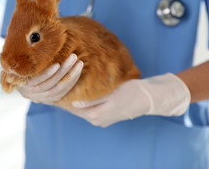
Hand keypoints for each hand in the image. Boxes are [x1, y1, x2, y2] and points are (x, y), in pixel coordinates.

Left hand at [17, 54, 83, 103]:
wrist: (5, 76)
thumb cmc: (26, 74)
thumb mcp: (40, 76)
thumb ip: (52, 74)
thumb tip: (69, 63)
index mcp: (46, 97)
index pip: (63, 90)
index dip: (73, 78)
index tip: (80, 65)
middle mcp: (39, 97)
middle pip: (60, 87)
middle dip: (71, 73)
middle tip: (78, 60)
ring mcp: (31, 93)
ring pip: (51, 84)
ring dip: (63, 71)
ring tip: (70, 58)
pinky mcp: (23, 87)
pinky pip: (39, 81)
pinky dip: (48, 73)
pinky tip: (56, 64)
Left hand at [71, 73, 190, 126]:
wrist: (148, 98)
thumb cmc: (129, 92)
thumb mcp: (110, 94)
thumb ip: (91, 100)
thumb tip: (74, 103)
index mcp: (96, 115)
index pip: (74, 108)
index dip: (66, 98)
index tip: (60, 88)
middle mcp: (97, 121)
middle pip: (78, 110)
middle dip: (71, 99)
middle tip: (63, 86)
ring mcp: (102, 121)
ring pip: (85, 110)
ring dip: (79, 101)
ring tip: (71, 88)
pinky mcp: (107, 118)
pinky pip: (92, 110)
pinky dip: (87, 103)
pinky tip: (84, 94)